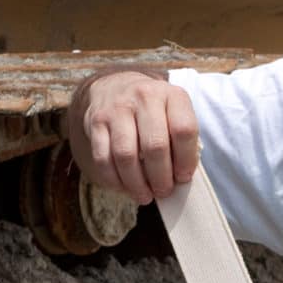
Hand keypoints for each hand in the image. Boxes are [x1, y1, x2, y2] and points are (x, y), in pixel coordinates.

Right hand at [68, 68, 199, 203]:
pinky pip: (103, 158)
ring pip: (126, 155)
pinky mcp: (96, 121)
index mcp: (171, 95)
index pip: (183, 130)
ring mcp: (117, 108)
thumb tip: (178, 179)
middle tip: (163, 191)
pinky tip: (123, 187)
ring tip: (144, 195)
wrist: (115, 87)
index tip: (183, 177)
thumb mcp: (173, 113)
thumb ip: (181, 141)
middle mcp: (144, 96)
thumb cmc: (153, 111)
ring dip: (136, 183)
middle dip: (160, 177)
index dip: (186, 160)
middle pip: (154, 146)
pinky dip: (114, 179)